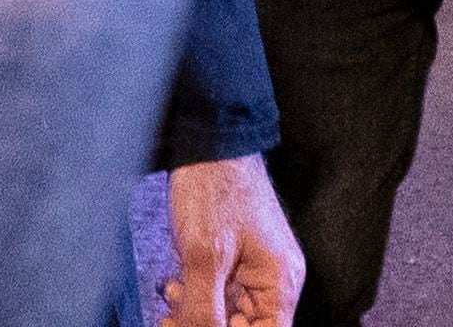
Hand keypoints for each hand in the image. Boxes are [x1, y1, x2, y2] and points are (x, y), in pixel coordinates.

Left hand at [161, 154, 301, 326]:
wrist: (208, 143)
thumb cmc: (215, 189)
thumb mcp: (205, 258)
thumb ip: (204, 311)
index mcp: (280, 280)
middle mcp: (274, 279)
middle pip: (247, 326)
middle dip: (209, 325)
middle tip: (173, 321)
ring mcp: (254, 268)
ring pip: (229, 314)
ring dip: (198, 314)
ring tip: (172, 301)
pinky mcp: (235, 260)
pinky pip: (220, 294)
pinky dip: (197, 297)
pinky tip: (176, 288)